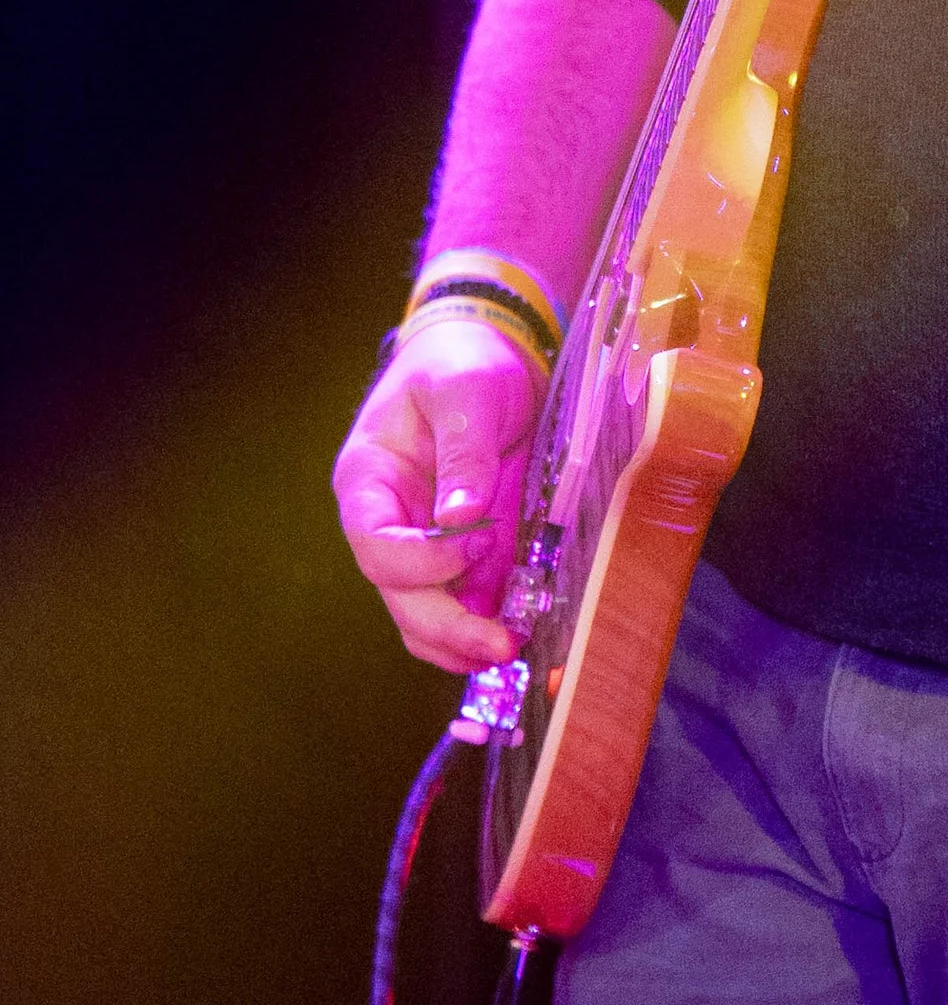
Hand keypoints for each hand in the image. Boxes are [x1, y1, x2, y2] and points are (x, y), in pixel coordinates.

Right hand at [333, 315, 544, 673]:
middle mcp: (391, 522)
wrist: (489, 351)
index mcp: (369, 482)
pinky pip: (468, 600)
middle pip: (400, 595)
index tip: (474, 541)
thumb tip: (459, 520)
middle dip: (447, 626)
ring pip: (427, 614)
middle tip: (500, 646)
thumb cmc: (461, 362)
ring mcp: (426, 542)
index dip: (421, 561)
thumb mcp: (465, 392)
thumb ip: (463, 453)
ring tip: (510, 653)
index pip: (376, 545)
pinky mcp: (468, 550)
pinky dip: (489, 621)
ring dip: (464, 640)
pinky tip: (521, 632)